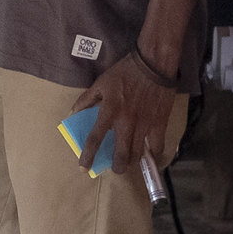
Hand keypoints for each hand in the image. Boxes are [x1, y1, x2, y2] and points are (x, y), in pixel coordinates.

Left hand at [70, 51, 181, 176]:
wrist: (153, 65)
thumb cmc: (124, 72)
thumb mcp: (100, 83)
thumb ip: (86, 100)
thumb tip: (72, 113)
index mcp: (109, 111)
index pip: (95, 138)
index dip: (88, 155)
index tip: (83, 167)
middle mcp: (127, 122)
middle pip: (121, 153)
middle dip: (117, 166)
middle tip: (115, 168)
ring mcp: (145, 124)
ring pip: (138, 153)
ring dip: (132, 162)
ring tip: (129, 163)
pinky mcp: (160, 123)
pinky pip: (158, 146)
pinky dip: (154, 155)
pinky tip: (151, 158)